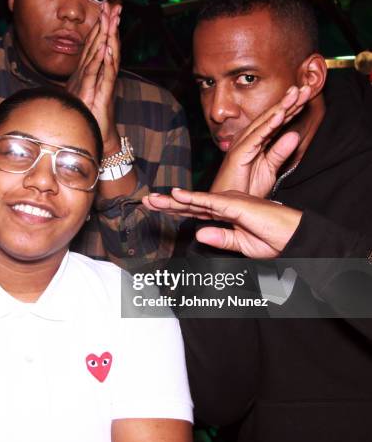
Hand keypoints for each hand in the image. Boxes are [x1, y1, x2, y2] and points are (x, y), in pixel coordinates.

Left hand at [68, 2, 121, 152]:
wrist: (100, 136)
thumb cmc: (91, 116)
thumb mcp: (82, 92)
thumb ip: (81, 79)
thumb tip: (76, 69)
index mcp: (97, 72)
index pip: (99, 45)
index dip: (101, 26)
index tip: (104, 8)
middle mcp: (104, 75)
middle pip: (108, 45)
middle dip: (110, 25)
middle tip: (114, 5)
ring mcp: (106, 84)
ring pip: (111, 56)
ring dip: (112, 38)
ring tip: (114, 21)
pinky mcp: (106, 95)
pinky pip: (108, 75)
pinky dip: (109, 61)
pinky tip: (110, 49)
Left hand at [143, 188, 301, 257]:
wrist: (294, 237)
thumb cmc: (273, 240)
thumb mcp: (241, 246)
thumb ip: (221, 239)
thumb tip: (198, 235)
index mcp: (224, 215)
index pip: (193, 211)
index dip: (173, 208)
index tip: (154, 207)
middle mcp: (224, 205)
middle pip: (190, 204)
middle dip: (167, 203)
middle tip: (146, 200)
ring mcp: (230, 203)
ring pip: (196, 201)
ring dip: (173, 200)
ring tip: (153, 198)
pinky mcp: (237, 205)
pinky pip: (211, 202)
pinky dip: (194, 198)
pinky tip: (178, 195)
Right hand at [211, 84, 310, 197]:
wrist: (229, 208)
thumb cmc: (245, 189)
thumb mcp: (269, 169)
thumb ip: (280, 152)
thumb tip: (295, 134)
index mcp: (256, 141)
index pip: (276, 121)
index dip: (292, 108)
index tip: (306, 94)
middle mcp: (247, 139)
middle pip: (271, 117)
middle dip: (288, 102)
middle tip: (304, 86)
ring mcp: (242, 145)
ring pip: (264, 122)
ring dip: (281, 108)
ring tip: (295, 93)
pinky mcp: (238, 154)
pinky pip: (257, 137)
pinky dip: (269, 125)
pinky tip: (281, 114)